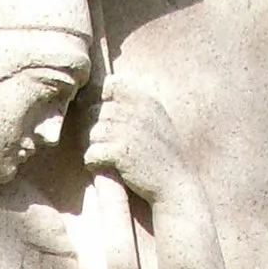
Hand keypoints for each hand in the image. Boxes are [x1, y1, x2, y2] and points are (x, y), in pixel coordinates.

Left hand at [81, 75, 189, 204]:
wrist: (176, 184)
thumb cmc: (164, 156)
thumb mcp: (158, 121)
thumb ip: (137, 106)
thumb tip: (106, 91)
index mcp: (146, 101)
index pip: (112, 84)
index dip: (103, 99)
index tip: (108, 116)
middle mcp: (136, 112)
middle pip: (97, 112)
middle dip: (98, 129)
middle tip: (106, 144)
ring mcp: (128, 132)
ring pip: (93, 133)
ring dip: (96, 146)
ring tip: (107, 157)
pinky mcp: (120, 153)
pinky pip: (92, 152)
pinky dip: (93, 162)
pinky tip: (101, 166)